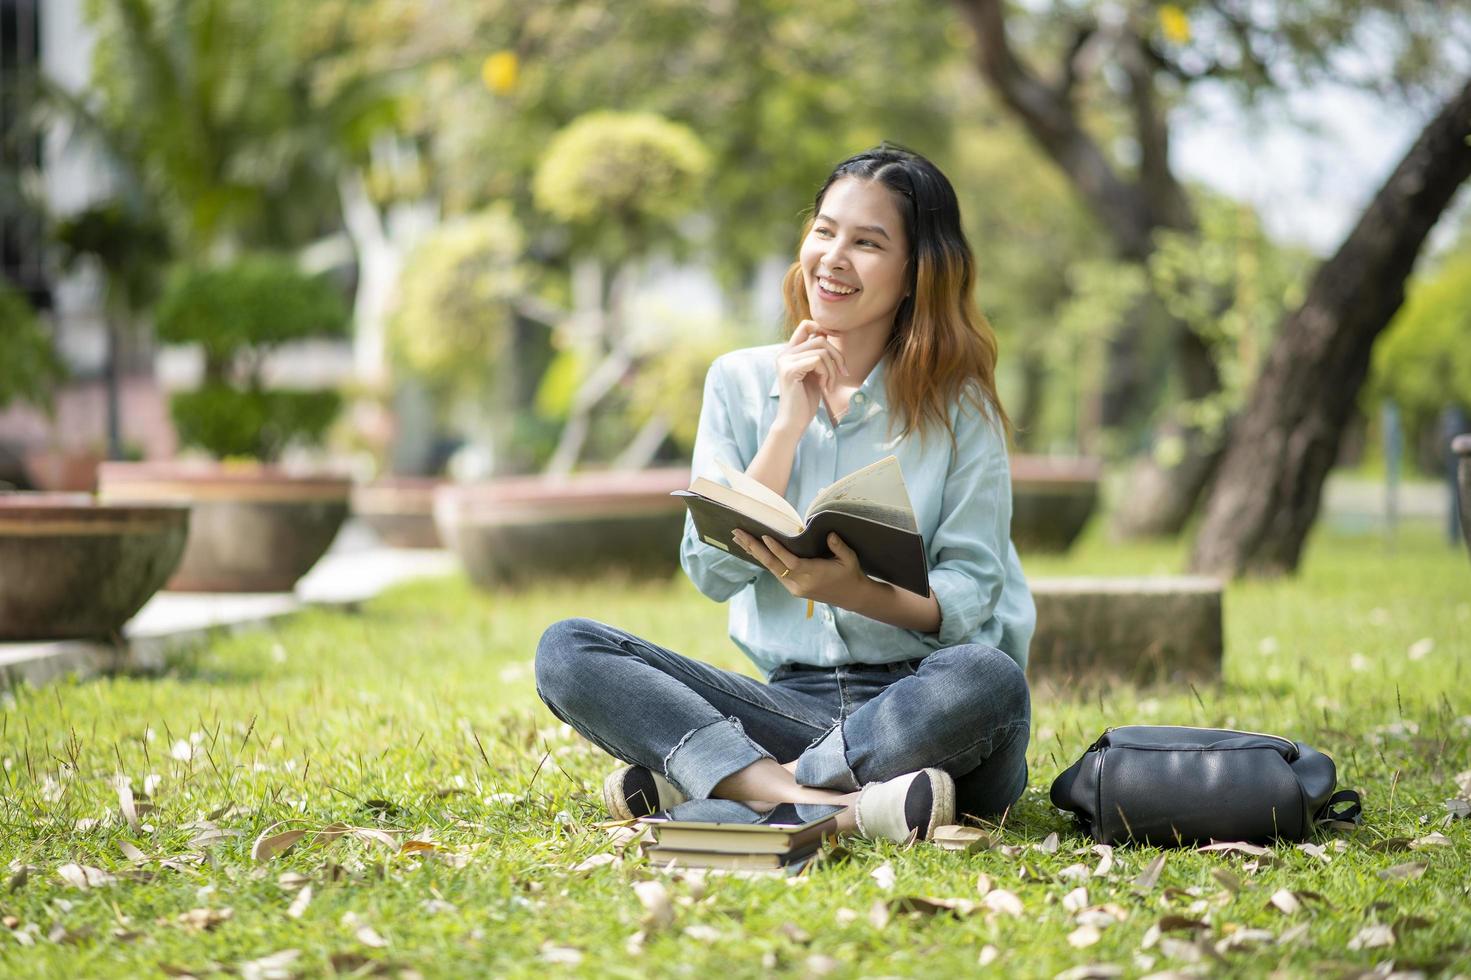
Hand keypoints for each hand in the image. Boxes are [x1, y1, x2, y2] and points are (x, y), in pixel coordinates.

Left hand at [732, 529, 869, 608]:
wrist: (851, 597)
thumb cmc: (850, 574)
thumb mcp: (849, 558)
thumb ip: (838, 546)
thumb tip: (829, 534)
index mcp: (813, 574)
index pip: (789, 561)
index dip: (776, 549)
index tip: (764, 536)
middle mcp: (800, 583)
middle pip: (772, 565)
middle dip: (754, 548)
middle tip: (738, 533)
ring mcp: (794, 588)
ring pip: (771, 569)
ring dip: (754, 553)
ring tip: (740, 538)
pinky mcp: (793, 589)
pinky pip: (776, 572)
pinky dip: (764, 560)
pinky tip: (754, 550)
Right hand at [774, 320, 848, 431]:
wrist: (794, 421)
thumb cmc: (806, 399)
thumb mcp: (815, 372)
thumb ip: (817, 354)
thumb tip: (827, 332)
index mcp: (789, 352)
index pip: (806, 325)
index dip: (824, 327)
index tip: (838, 338)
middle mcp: (784, 353)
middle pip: (820, 338)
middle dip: (837, 355)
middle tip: (842, 373)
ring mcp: (785, 361)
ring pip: (821, 350)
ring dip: (832, 369)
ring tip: (830, 384)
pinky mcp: (790, 370)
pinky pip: (818, 360)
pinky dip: (827, 374)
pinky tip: (824, 387)